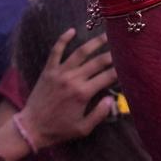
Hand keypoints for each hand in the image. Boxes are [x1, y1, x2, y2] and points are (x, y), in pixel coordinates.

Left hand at [18, 30, 117, 149]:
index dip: (120, 71)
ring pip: (80, 52)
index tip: (129, 67)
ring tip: (105, 35)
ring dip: (94, 42)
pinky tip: (71, 30)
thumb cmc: (59, 130)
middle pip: (98, 62)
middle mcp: (73, 79)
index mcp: (83, 93)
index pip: (108, 77)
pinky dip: (63, 39)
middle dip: (112, 55)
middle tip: (123, 48)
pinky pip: (56, 51)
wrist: (31, 127)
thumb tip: (112, 99)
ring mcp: (60, 73)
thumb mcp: (83, 128)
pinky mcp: (48, 71)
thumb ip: (100, 113)